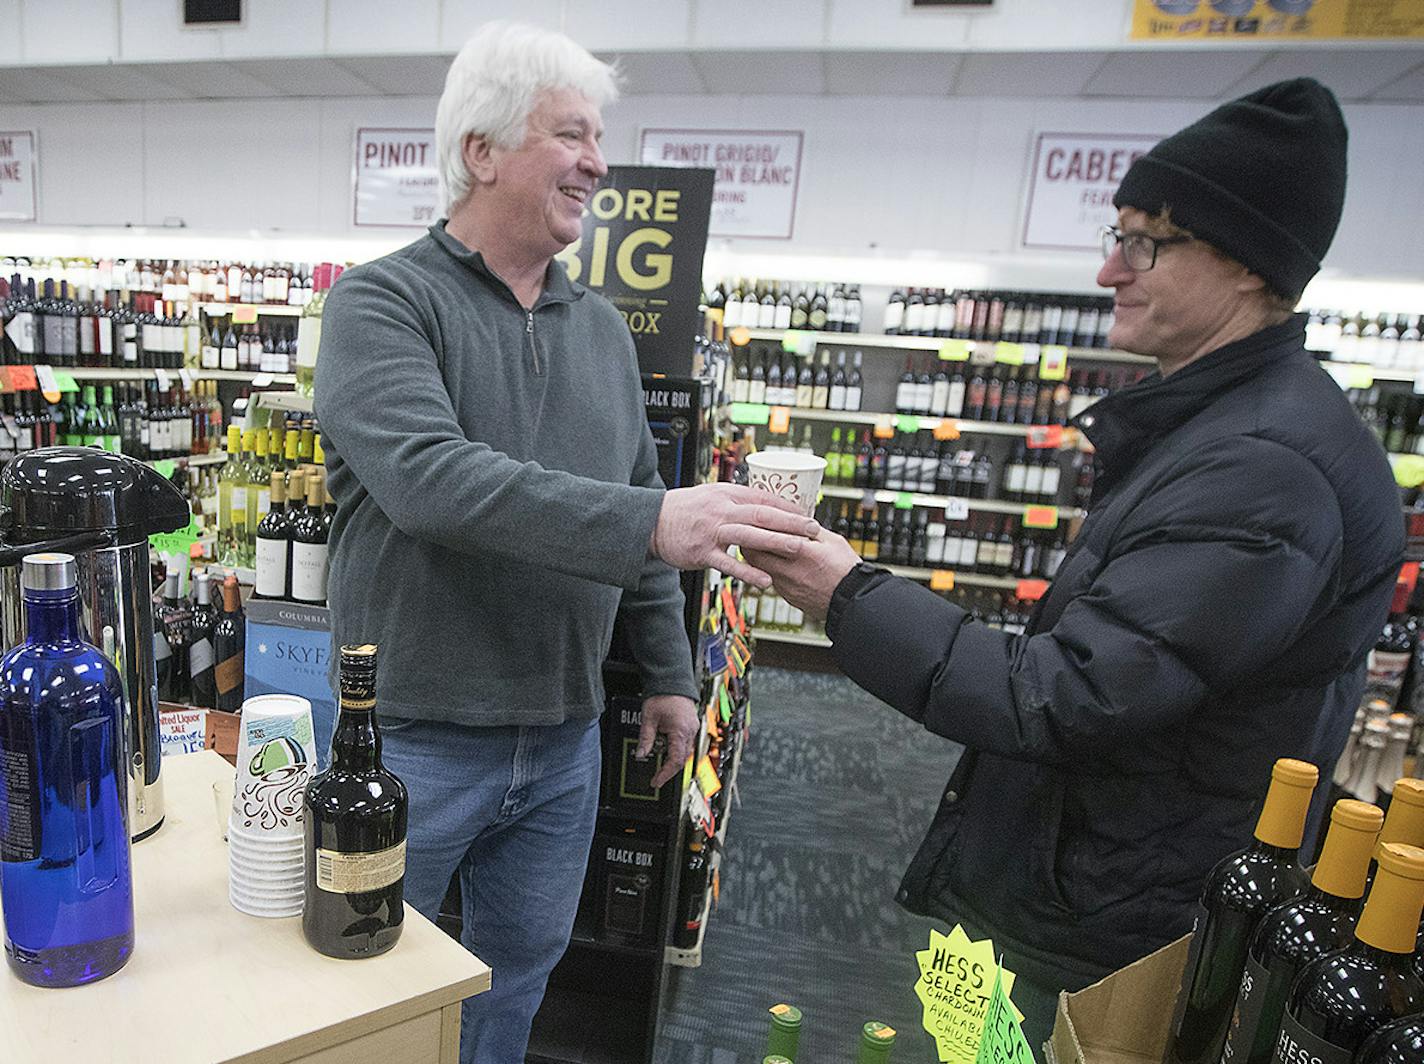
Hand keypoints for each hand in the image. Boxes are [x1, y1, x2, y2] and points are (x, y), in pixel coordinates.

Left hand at [639, 694, 698, 788]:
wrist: (672, 680)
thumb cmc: (662, 696)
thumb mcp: (648, 719)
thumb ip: (646, 739)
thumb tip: (641, 754)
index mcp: (680, 731)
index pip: (675, 761)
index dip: (665, 774)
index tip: (656, 782)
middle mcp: (690, 731)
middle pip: (682, 759)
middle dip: (669, 769)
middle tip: (657, 776)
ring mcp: (693, 728)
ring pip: (685, 752)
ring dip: (673, 758)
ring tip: (658, 755)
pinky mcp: (691, 725)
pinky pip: (686, 742)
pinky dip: (676, 748)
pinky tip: (665, 744)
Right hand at [651, 483, 820, 587]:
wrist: (653, 521)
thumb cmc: (686, 509)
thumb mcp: (713, 495)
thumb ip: (738, 500)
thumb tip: (766, 504)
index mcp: (727, 494)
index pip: (764, 497)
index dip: (788, 506)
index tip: (808, 513)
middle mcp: (722, 510)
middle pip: (762, 514)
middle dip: (790, 521)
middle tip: (813, 528)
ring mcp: (713, 532)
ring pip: (749, 536)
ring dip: (776, 541)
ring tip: (799, 548)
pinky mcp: (703, 553)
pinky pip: (729, 564)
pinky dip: (748, 572)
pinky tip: (766, 580)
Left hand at [744, 528, 859, 620]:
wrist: (853, 601)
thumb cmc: (847, 571)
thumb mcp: (833, 541)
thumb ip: (810, 530)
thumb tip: (794, 520)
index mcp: (801, 552)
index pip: (766, 537)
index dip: (757, 528)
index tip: (755, 521)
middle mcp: (790, 571)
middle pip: (754, 556)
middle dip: (749, 544)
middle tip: (751, 534)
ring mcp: (787, 587)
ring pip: (760, 570)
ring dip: (759, 558)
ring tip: (765, 548)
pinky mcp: (788, 598)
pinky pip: (772, 581)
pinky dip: (771, 572)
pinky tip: (780, 565)